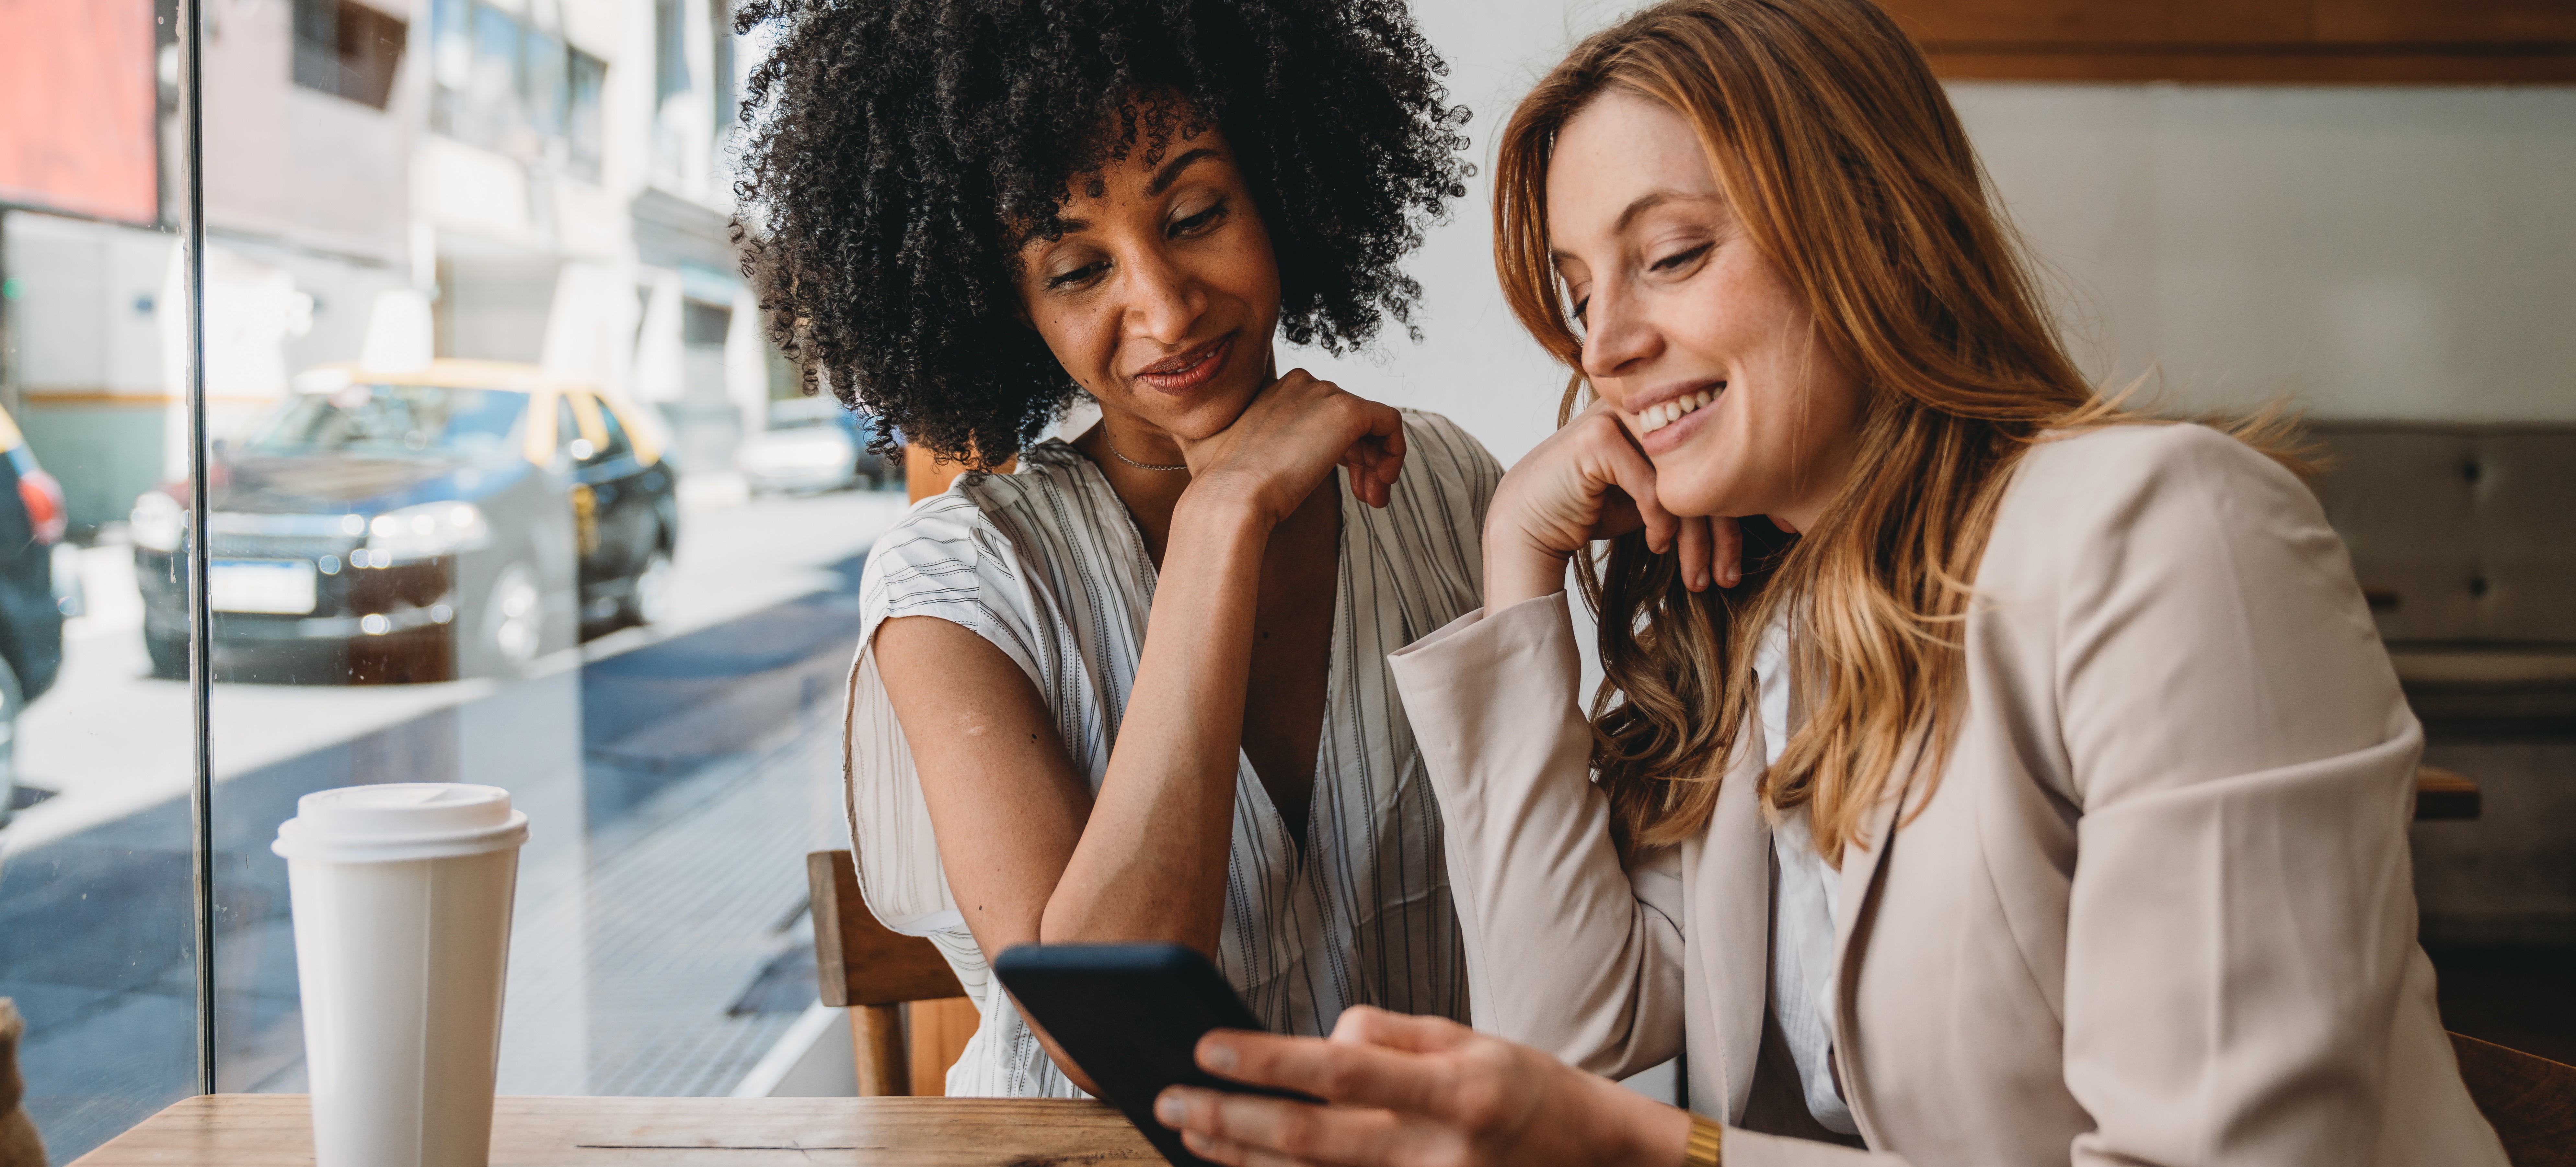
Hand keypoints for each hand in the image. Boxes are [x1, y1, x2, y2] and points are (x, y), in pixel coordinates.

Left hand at [1154, 1007, 1692, 1166]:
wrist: (1593, 1159)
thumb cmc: (1524, 1090)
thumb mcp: (1465, 1039)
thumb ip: (1387, 1039)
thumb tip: (1315, 1046)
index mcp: (1452, 1092)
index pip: (1340, 1072)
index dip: (1269, 1062)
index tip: (1208, 1046)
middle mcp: (1435, 1153)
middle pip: (1308, 1141)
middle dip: (1229, 1120)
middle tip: (1167, 1100)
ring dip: (1238, 1159)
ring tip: (1187, 1132)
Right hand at [1175, 370, 1406, 528]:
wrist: (1232, 497)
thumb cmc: (1228, 488)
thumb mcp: (1234, 456)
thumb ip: (1254, 448)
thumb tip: (1259, 463)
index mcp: (1277, 392)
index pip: (1324, 415)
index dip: (1340, 451)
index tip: (1343, 483)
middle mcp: (1302, 384)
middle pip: (1350, 420)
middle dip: (1362, 459)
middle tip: (1364, 495)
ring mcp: (1325, 394)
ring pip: (1371, 423)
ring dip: (1377, 462)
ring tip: (1373, 498)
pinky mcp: (1348, 411)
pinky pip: (1390, 423)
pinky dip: (1394, 452)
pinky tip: (1381, 483)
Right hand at [1484, 398, 1738, 610]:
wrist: (1527, 523)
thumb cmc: (1588, 510)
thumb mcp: (1648, 498)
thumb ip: (1686, 488)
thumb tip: (1747, 504)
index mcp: (1658, 411)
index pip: (1714, 453)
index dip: (1741, 501)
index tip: (1764, 541)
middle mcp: (1641, 406)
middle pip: (1704, 465)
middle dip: (1723, 531)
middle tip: (1729, 578)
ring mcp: (1618, 416)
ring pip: (1682, 479)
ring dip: (1695, 539)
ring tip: (1698, 579)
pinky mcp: (1599, 437)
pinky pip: (1651, 486)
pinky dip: (1660, 522)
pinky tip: (1656, 546)